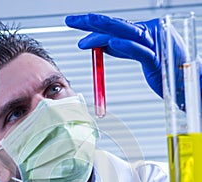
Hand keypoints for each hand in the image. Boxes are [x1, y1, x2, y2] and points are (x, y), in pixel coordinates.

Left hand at [65, 13, 196, 101]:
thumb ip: (122, 48)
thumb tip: (102, 44)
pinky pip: (140, 51)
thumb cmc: (166, 70)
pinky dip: (125, 47)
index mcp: (145, 31)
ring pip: (125, 33)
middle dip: (92, 21)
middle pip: (117, 24)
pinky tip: (110, 44)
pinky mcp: (158, 59)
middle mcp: (150, 32)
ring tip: (84, 29)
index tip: (76, 24)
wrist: (188, 83)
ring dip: (103, 31)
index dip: (94, 26)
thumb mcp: (140, 56)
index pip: (115, 26)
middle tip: (71, 20)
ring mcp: (155, 43)